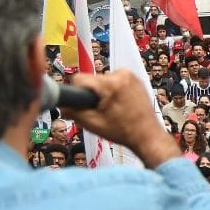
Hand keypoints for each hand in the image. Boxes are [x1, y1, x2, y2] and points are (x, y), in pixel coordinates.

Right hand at [63, 71, 179, 167]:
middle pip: (93, 80)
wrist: (148, 135)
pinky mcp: (136, 78)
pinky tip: (120, 104)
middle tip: (101, 111)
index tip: (84, 104)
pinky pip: (115, 81)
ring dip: (104, 93)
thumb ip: (73, 112)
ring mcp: (131, 75)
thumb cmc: (123, 131)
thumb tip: (61, 105)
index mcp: (111, 84)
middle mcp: (122, 74)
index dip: (77, 93)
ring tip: (113, 109)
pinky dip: (114, 91)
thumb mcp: (93, 123)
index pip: (79, 79)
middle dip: (93, 94)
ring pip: (103, 80)